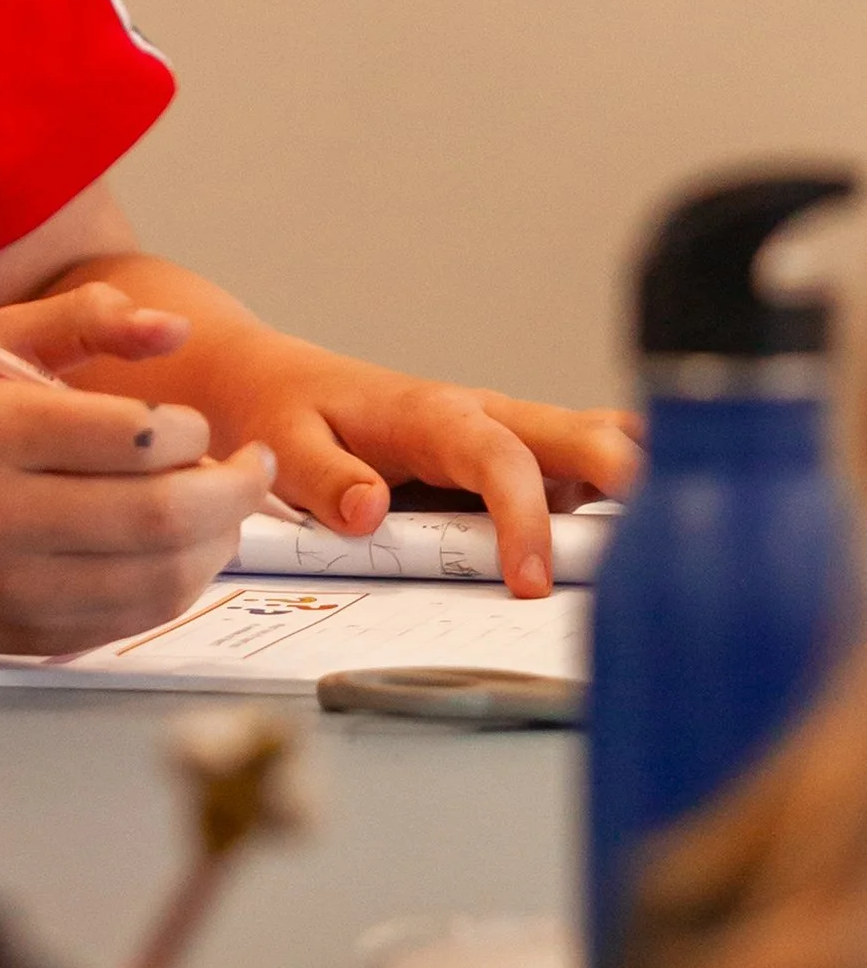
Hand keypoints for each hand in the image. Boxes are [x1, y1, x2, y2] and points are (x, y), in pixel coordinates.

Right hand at [0, 280, 275, 654]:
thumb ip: (85, 319)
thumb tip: (175, 329)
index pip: (135, 437)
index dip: (191, 431)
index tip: (194, 425)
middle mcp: (0, 517)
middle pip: (162, 517)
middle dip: (233, 491)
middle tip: (252, 467)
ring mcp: (15, 589)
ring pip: (163, 579)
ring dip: (219, 542)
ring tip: (220, 508)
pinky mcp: (30, 638)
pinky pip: (137, 619)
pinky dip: (179, 582)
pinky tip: (177, 547)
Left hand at [159, 322, 640, 598]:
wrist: (274, 383)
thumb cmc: (283, 413)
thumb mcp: (280, 445)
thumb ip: (321, 478)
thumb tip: (369, 510)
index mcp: (433, 414)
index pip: (499, 459)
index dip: (523, 518)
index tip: (530, 584)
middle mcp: (483, 417)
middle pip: (576, 436)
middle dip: (627, 474)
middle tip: (667, 529)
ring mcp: (504, 436)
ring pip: (591, 444)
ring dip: (638, 478)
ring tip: (692, 529)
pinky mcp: (511, 460)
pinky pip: (576, 472)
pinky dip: (619, 492)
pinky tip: (658, 528)